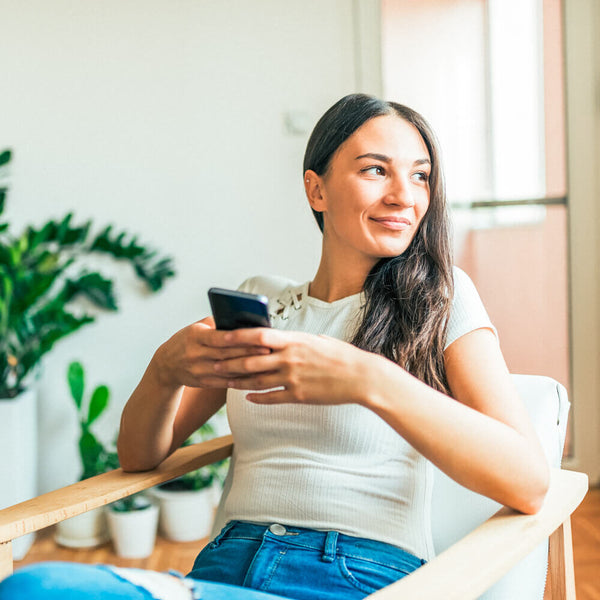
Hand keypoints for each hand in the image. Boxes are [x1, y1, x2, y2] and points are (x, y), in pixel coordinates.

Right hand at [153, 317, 270, 389]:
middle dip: (249, 352)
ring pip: (228, 370)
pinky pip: (225, 382)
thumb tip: (242, 319)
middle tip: (270, 350)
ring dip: (249, 368)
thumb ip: (216, 323)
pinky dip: (241, 380)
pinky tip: (256, 377)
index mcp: (195, 336)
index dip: (238, 338)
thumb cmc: (187, 340)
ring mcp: (199, 370)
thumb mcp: (195, 328)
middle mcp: (195, 354)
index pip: (219, 337)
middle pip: (227, 354)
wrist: (166, 365)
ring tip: (267, 364)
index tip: (257, 336)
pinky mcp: (203, 382)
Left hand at [212, 327, 380, 404]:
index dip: (238, 336)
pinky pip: (271, 397)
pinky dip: (257, 397)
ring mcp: (293, 377)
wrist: (361, 377)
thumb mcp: (318, 340)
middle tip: (214, 364)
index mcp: (294, 340)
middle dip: (230, 362)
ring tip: (225, 382)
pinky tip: (248, 398)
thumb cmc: (341, 355)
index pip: (258, 334)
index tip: (222, 336)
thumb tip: (282, 337)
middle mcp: (289, 358)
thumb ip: (296, 339)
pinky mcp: (298, 395)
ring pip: (257, 380)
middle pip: (251, 359)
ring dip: (238, 382)